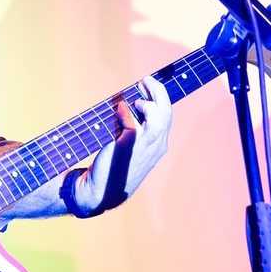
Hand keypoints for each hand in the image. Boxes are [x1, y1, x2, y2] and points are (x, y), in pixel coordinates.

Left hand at [79, 75, 171, 210]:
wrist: (102, 191)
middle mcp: (156, 145)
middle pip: (166, 112)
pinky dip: (126, 111)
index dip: (161, 97)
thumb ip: (135, 129)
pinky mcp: (128, 146)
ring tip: (136, 101)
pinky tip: (118, 109)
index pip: (167, 115)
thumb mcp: (132, 147)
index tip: (152, 84)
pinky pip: (132, 123)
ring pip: (158, 117)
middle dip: (159, 92)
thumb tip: (126, 104)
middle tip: (147, 80)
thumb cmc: (115, 166)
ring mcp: (144, 146)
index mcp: (159, 144)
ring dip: (148, 103)